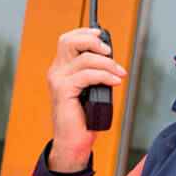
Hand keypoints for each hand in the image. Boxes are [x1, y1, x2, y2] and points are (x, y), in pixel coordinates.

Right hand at [47, 28, 126, 171]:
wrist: (74, 141)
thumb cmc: (83, 117)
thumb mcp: (90, 88)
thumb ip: (94, 72)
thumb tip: (110, 58)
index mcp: (61, 69)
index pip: (68, 40)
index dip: (85, 33)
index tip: (102, 35)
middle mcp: (56, 72)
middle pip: (69, 41)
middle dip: (92, 41)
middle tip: (109, 52)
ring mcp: (58, 81)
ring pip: (84, 59)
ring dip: (107, 64)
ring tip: (119, 73)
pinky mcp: (63, 91)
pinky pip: (87, 75)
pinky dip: (104, 76)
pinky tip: (114, 81)